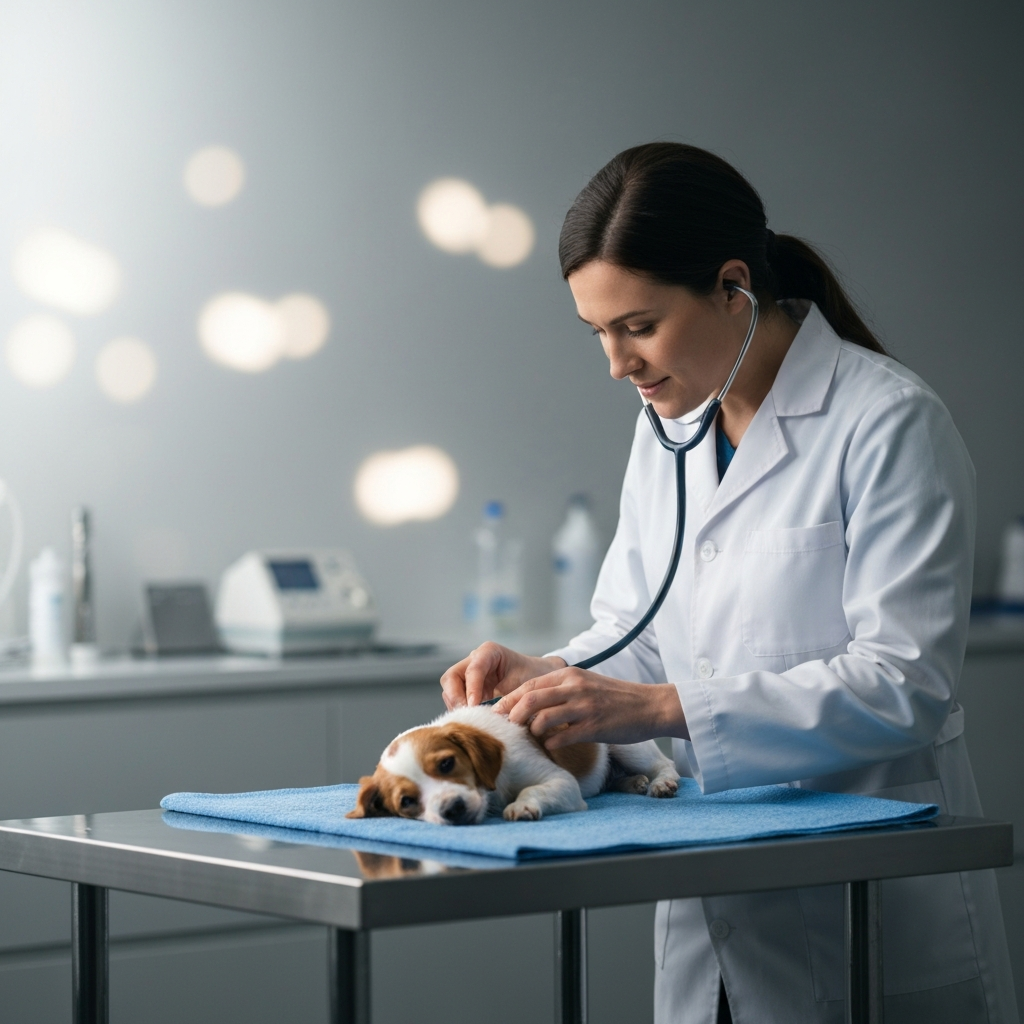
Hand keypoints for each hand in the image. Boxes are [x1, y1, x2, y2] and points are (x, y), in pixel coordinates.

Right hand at [440, 642, 566, 708]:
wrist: (539, 677)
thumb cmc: (535, 678)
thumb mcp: (525, 683)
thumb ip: (510, 697)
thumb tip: (495, 716)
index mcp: (489, 652)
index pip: (473, 669)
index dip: (472, 689)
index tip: (474, 706)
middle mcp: (475, 660)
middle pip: (451, 677)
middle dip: (456, 697)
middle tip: (468, 715)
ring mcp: (468, 673)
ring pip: (449, 689)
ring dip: (457, 706)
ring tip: (472, 720)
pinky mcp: (468, 687)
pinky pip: (455, 699)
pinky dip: (461, 710)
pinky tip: (474, 720)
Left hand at [493, 667, 687, 748]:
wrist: (650, 706)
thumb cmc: (616, 698)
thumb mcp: (586, 684)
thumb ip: (561, 689)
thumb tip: (531, 703)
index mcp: (569, 675)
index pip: (529, 685)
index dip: (509, 700)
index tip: (496, 713)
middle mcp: (574, 687)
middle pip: (529, 699)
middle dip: (512, 715)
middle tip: (505, 728)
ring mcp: (584, 707)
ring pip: (542, 718)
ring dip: (532, 731)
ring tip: (533, 737)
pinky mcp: (594, 727)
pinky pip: (561, 738)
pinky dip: (551, 744)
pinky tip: (552, 747)